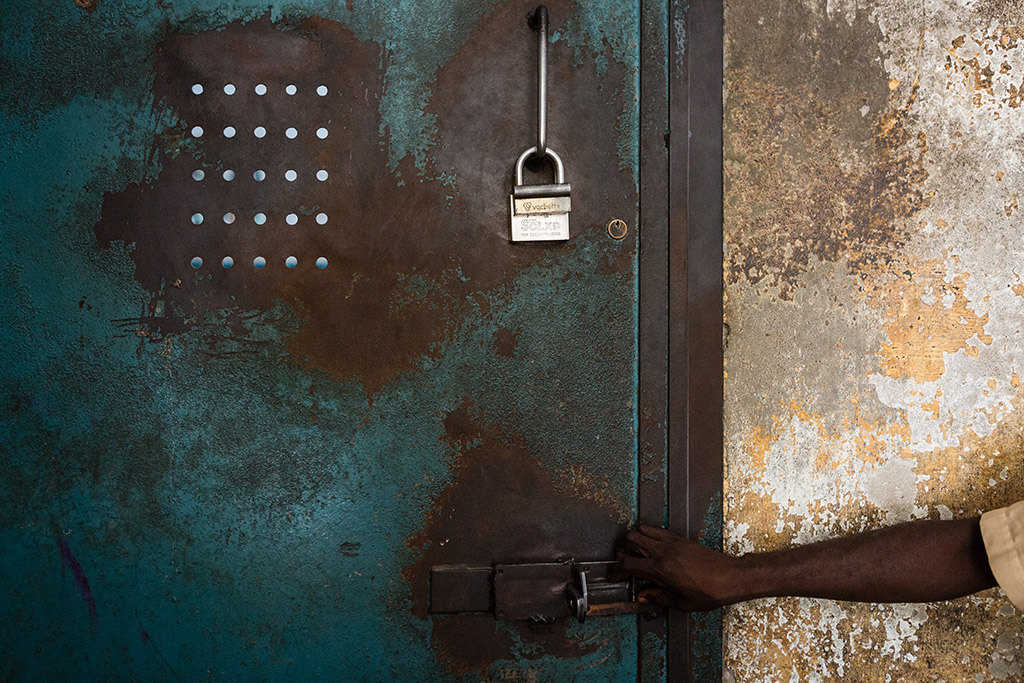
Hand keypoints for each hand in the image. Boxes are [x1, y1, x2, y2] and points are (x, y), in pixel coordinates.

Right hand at [616, 524, 742, 611]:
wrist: (730, 577)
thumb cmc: (710, 591)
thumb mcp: (681, 603)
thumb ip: (658, 597)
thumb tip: (644, 595)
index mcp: (661, 569)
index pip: (628, 565)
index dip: (615, 571)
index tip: (613, 576)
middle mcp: (664, 551)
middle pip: (630, 539)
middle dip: (621, 551)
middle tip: (624, 563)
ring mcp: (672, 542)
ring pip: (642, 530)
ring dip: (634, 540)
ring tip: (636, 555)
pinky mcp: (680, 539)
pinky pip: (657, 531)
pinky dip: (649, 537)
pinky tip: (653, 550)